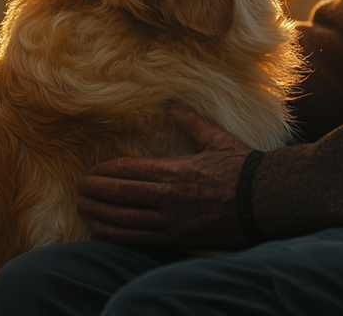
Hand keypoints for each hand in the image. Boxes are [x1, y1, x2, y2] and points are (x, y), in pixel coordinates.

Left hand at [76, 105, 252, 248]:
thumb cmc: (241, 168)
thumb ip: (189, 121)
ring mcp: (170, 221)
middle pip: (119, 194)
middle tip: (78, 187)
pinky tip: (100, 230)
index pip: (127, 170)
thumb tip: (171, 102)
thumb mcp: (215, 139)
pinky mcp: (175, 239)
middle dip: (95, 191)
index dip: (105, 171)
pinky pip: (136, 238)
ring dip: (99, 212)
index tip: (90, 171)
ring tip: (83, 207)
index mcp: (173, 170)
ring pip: (123, 218)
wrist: (264, 201)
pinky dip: (114, 234)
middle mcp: (166, 197)